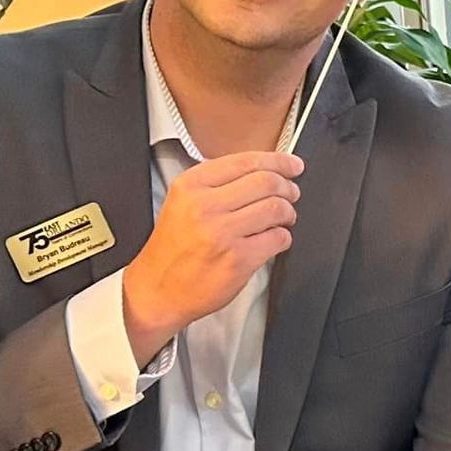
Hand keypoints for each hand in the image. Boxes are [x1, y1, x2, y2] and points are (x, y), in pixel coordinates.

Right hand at [121, 151, 304, 363]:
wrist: (157, 288)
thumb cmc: (173, 248)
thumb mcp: (183, 203)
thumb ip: (217, 184)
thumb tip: (264, 171)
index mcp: (190, 185)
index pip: (245, 161)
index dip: (278, 161)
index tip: (292, 165)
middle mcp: (204, 205)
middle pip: (267, 181)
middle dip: (287, 187)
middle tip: (291, 193)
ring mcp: (221, 233)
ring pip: (276, 208)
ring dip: (288, 212)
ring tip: (284, 218)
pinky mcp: (238, 259)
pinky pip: (278, 238)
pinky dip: (284, 237)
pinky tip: (273, 239)